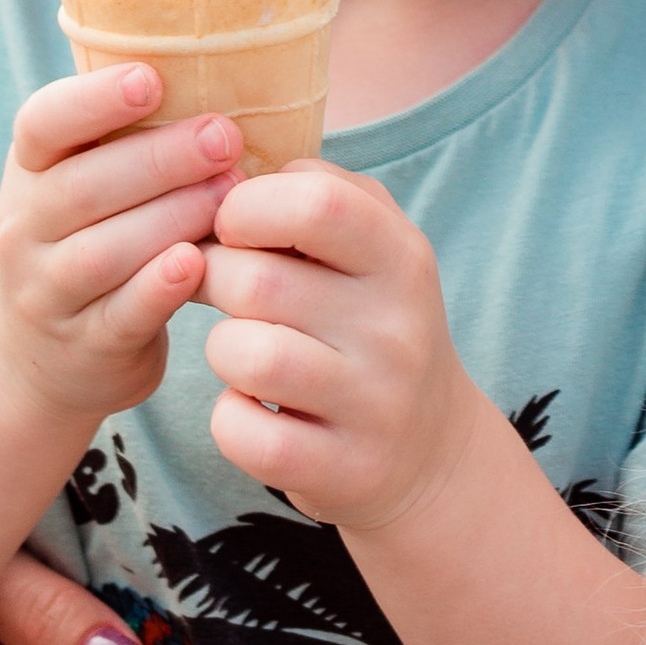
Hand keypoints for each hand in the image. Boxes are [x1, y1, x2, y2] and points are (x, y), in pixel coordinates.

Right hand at [0, 69, 239, 426]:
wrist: (41, 356)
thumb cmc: (92, 237)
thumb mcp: (88, 180)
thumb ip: (131, 133)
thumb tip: (226, 61)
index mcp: (32, 169)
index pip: (41, 123)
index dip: (93, 99)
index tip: (151, 79)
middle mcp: (27, 228)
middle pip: (82, 186)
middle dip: (159, 158)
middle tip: (225, 137)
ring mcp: (49, 291)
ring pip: (102, 252)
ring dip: (170, 218)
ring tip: (230, 195)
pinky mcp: (85, 345)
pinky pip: (121, 313)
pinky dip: (158, 287)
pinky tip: (196, 262)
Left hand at [204, 165, 489, 535]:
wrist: (430, 450)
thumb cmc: (374, 324)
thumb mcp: (375, 247)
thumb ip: (317, 191)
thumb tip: (231, 175)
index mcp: (402, 256)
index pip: (314, 203)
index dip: (248, 207)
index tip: (236, 227)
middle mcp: (397, 327)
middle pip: (257, 281)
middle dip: (215, 280)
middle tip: (226, 291)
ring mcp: (374, 403)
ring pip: (244, 355)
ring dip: (223, 350)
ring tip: (245, 352)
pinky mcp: (343, 468)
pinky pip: (240, 432)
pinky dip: (229, 419)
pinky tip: (253, 411)